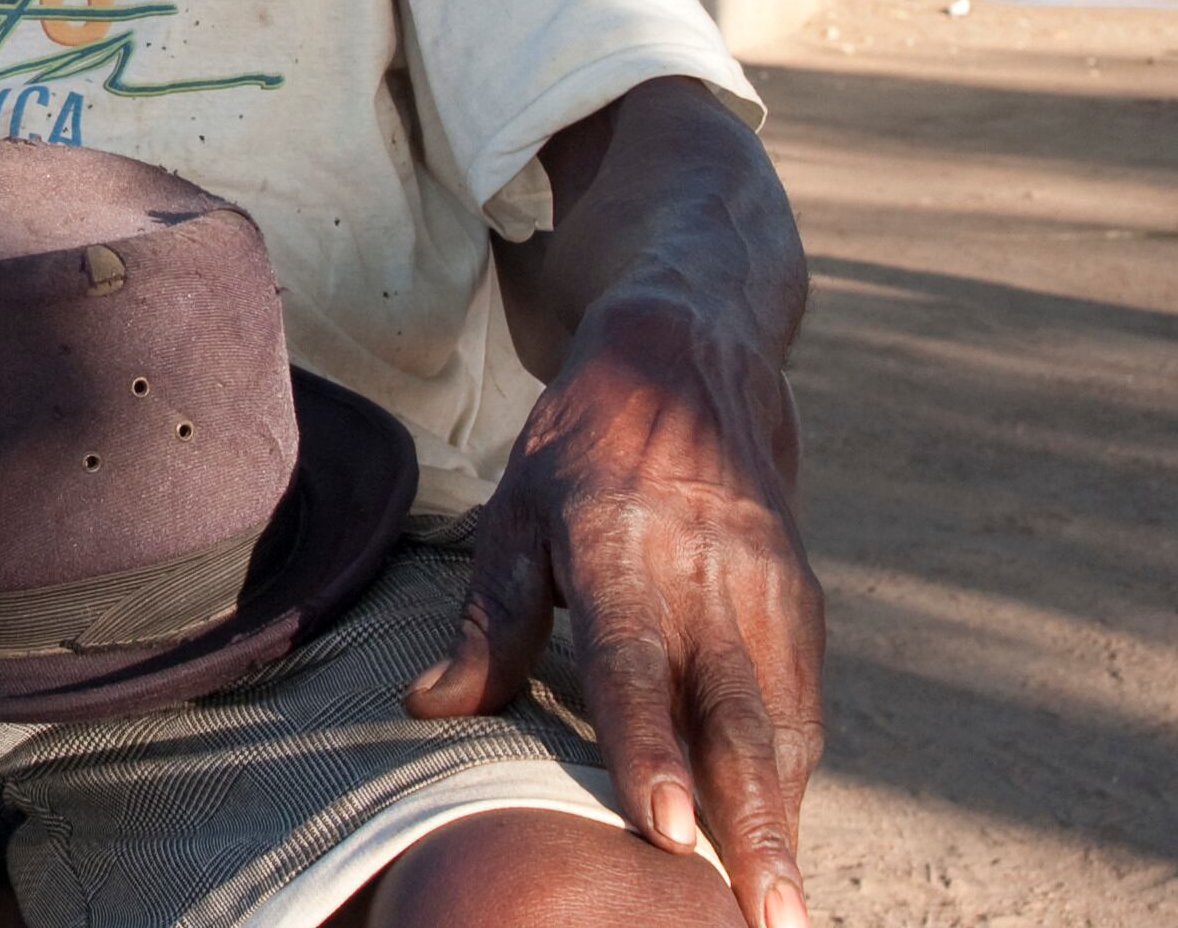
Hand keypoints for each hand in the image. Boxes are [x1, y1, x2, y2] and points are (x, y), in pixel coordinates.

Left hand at [409, 290, 823, 927]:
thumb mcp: (516, 512)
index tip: (666, 831)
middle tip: (764, 916)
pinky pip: (802, 702)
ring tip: (782, 909)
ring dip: (786, 820)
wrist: (689, 361)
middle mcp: (709, 574)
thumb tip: (429, 709)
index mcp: (622, 546)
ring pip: (783, 721)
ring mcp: (769, 588)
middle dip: (751, 827)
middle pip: (733, 715)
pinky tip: (783, 840)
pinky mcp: (804, 599)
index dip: (650, 750)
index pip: (636, 665)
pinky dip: (796, 776)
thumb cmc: (581, 448)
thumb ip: (488, 620)